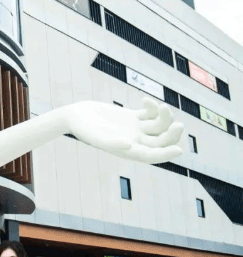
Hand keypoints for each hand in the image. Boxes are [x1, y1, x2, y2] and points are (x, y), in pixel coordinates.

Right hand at [66, 97, 182, 163]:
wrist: (76, 116)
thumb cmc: (84, 128)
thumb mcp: (96, 136)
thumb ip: (112, 142)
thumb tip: (130, 145)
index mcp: (129, 151)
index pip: (152, 156)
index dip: (166, 155)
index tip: (178, 150)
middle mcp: (135, 141)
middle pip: (161, 141)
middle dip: (172, 135)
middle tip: (178, 125)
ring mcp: (135, 128)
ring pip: (159, 126)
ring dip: (165, 117)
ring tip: (162, 106)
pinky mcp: (133, 116)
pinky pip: (150, 114)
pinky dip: (153, 107)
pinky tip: (145, 100)